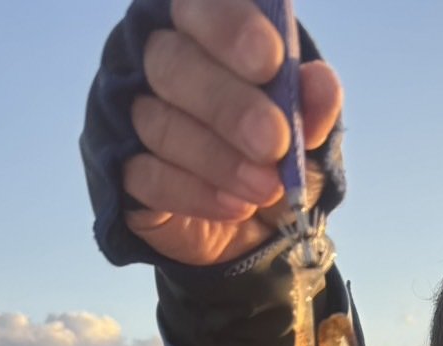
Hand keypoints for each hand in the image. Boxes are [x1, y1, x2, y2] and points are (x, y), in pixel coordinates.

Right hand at [123, 0, 342, 265]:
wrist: (247, 225)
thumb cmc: (271, 151)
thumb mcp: (302, 130)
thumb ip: (309, 104)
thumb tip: (322, 84)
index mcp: (200, 24)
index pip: (200, 5)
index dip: (230, 30)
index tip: (270, 62)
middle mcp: (155, 56)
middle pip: (171, 63)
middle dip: (227, 106)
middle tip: (274, 143)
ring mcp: (129, 110)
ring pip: (160, 123)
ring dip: (220, 160)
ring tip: (266, 187)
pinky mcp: (120, 167)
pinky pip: (148, 176)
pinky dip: (197, 194)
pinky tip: (235, 205)